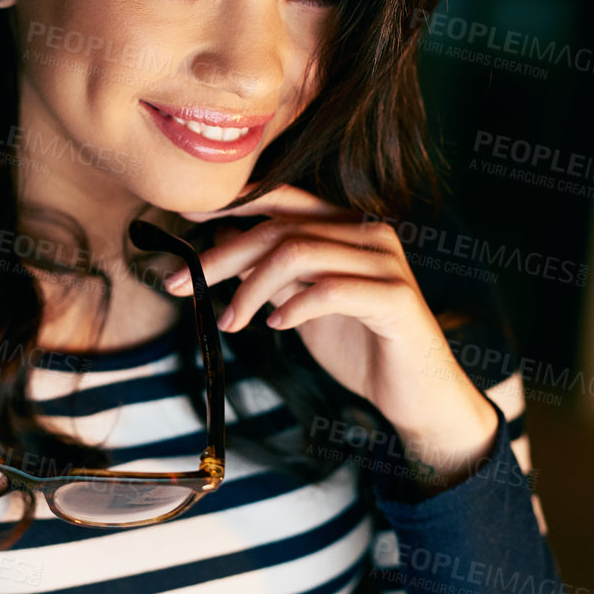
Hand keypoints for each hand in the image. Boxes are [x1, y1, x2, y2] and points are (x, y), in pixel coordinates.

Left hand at [162, 183, 497, 484]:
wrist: (415, 394)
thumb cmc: (360, 346)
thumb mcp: (301, 305)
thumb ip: (271, 275)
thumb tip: (221, 249)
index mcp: (346, 226)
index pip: (281, 199)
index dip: (231, 202)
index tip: (182, 211)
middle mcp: (367, 232)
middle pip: (279, 228)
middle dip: (222, 256)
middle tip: (179, 283)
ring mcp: (385, 261)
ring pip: (298, 253)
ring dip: (250, 289)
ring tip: (230, 322)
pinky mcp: (395, 297)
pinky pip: (330, 289)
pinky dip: (293, 305)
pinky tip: (275, 324)